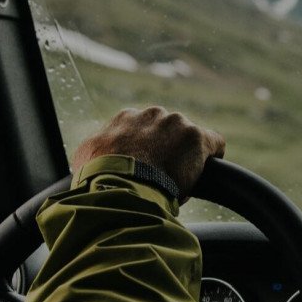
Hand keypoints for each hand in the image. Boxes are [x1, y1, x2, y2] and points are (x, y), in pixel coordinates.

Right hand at [71, 107, 225, 200]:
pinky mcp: (197, 137)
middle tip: (162, 176)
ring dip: (186, 156)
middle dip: (168, 150)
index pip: (144, 130)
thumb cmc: (99, 177)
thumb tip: (96, 157)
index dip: (148, 150)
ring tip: (179, 180)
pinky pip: (214, 143)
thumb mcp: (87, 157)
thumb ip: (99, 148)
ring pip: (189, 140)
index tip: (147, 167)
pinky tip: (207, 171)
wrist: (119, 186)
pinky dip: (212, 156)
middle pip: (168, 132)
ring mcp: (176, 124)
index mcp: (126, 118)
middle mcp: (152, 114)